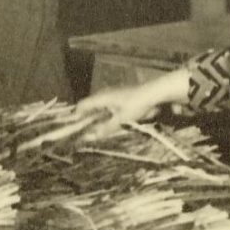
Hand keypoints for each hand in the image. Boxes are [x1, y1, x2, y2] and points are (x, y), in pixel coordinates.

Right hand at [74, 66, 190, 135]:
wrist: (156, 92)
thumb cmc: (137, 104)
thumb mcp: (122, 119)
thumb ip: (107, 128)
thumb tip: (92, 137)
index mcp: (102, 98)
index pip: (83, 105)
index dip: (76, 115)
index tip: (73, 127)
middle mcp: (106, 94)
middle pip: (91, 105)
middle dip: (86, 117)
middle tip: (84, 129)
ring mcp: (115, 93)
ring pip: (100, 105)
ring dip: (97, 115)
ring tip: (96, 126)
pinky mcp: (123, 96)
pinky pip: (110, 105)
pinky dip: (107, 113)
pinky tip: (111, 120)